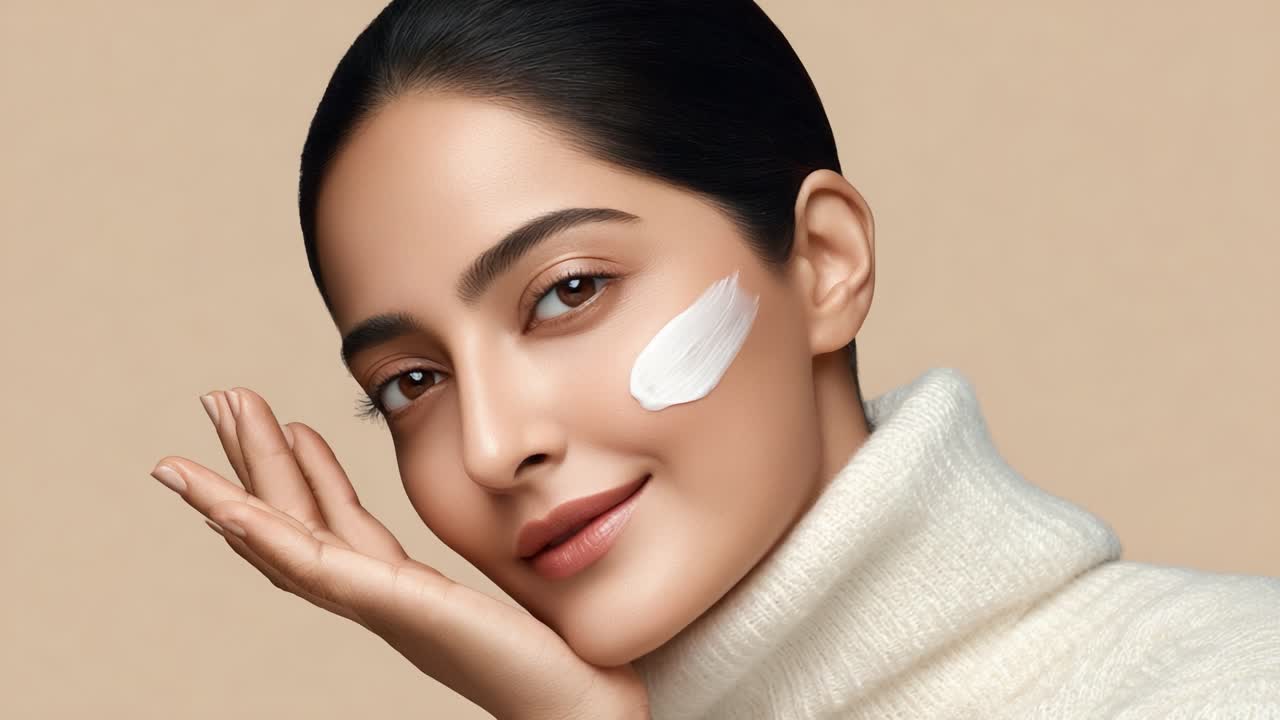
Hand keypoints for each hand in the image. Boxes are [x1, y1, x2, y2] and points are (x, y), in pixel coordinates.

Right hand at [149, 387, 649, 719]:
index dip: (300, 476)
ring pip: (286, 540)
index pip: (333, 523)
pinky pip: (316, 568)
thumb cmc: (549, 649)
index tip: (282, 425)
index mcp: (401, 586)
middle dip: (255, 459)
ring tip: (209, 424)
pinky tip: (228, 509)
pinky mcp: (397, 606)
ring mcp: (379, 604)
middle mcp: (377, 596)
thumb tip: (502, 512)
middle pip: (296, 520)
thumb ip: (476, 548)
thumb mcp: (500, 578)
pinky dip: (265, 538)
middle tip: (222, 397)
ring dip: (237, 484)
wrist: (576, 702)